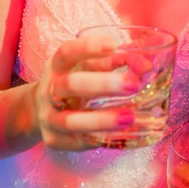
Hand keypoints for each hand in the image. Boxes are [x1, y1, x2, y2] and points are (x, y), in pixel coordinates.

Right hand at [32, 32, 141, 150]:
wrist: (42, 110)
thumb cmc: (75, 82)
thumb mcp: (89, 68)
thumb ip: (115, 62)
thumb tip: (146, 65)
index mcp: (57, 66)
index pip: (67, 52)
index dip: (89, 47)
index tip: (114, 44)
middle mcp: (50, 90)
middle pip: (71, 85)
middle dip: (103, 84)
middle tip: (134, 84)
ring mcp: (49, 116)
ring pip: (70, 121)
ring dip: (101, 120)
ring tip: (130, 117)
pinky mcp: (53, 140)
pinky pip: (75, 143)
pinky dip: (96, 139)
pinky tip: (117, 136)